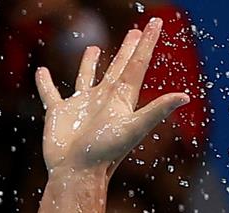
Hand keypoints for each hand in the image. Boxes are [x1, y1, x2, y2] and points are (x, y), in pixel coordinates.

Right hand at [35, 17, 189, 174]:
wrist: (76, 174)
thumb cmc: (104, 154)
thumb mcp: (133, 128)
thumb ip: (157, 110)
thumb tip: (186, 96)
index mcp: (122, 99)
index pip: (138, 64)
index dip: (147, 43)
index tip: (155, 22)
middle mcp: (103, 99)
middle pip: (119, 67)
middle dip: (128, 49)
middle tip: (135, 32)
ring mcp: (81, 106)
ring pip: (87, 77)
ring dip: (89, 63)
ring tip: (92, 48)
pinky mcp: (59, 114)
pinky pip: (51, 93)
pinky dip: (45, 83)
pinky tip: (42, 72)